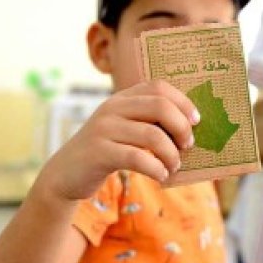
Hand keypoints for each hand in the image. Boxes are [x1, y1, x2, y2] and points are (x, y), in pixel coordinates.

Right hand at [37, 80, 198, 200]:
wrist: (65, 174)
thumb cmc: (106, 152)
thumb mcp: (125, 130)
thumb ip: (149, 123)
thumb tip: (191, 130)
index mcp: (122, 98)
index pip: (158, 87)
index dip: (182, 102)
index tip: (196, 121)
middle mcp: (112, 108)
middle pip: (160, 107)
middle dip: (182, 127)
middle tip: (188, 145)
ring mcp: (104, 129)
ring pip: (153, 135)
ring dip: (171, 154)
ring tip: (174, 166)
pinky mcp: (99, 152)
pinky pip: (138, 158)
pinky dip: (156, 169)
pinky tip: (161, 176)